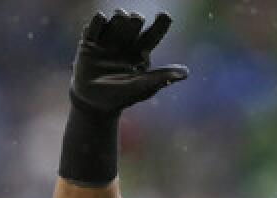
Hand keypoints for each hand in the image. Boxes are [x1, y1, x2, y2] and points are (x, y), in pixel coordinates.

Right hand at [71, 9, 187, 115]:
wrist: (94, 103)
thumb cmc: (121, 96)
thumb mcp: (142, 87)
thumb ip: (161, 77)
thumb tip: (186, 72)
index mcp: (141, 53)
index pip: (153, 34)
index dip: (161, 24)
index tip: (165, 15)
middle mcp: (126, 44)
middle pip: (134, 23)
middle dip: (136, 19)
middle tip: (136, 20)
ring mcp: (108, 42)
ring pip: (116, 20)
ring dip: (120, 15)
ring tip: (121, 16)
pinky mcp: (90, 43)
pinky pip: (95, 26)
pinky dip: (98, 20)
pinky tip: (102, 18)